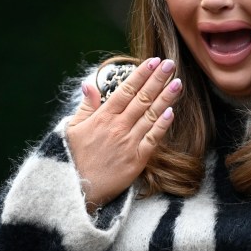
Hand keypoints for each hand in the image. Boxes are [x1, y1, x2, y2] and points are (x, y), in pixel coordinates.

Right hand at [65, 57, 182, 207]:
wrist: (78, 188)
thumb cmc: (74, 158)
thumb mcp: (72, 128)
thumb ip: (85, 106)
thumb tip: (88, 85)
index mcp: (103, 117)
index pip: (126, 89)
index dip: (141, 74)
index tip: (153, 62)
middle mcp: (118, 126)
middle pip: (142, 98)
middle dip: (158, 80)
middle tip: (170, 64)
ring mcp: (129, 142)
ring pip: (151, 115)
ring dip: (165, 98)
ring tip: (178, 83)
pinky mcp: (137, 159)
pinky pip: (153, 139)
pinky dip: (162, 125)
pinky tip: (172, 112)